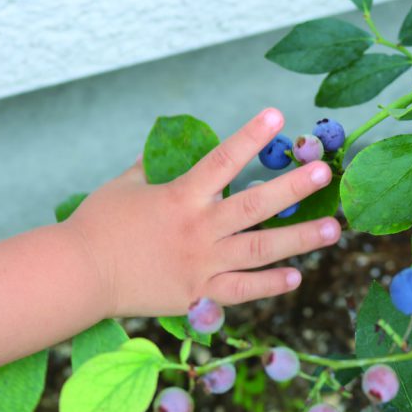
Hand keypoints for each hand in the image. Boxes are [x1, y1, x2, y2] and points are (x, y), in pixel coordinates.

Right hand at [63, 108, 340, 316]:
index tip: (278, 116)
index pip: (222, 160)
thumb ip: (152, 166)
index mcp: (180, 197)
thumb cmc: (97, 226)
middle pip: (255, 206)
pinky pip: (242, 291)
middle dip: (292, 188)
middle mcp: (199, 229)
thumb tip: (169, 147)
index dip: (251, 136)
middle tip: (324, 174)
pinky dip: (269, 285)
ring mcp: (202, 264)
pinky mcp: (198, 294)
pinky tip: (297, 277)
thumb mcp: (124, 185)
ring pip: (259, 250)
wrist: (78, 276)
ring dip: (299, 240)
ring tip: (333, 230)